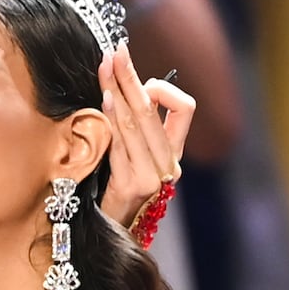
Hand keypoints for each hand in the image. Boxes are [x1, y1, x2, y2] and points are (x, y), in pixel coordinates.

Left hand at [96, 46, 193, 227]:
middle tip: (116, 52)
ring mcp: (153, 177)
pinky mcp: (133, 186)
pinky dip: (112, 119)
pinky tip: (103, 100)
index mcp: (173, 153)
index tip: (141, 80)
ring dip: (117, 90)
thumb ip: (133, 127)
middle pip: (152, 110)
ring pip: (136, 123)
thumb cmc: (112, 192)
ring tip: (104, 69)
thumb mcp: (129, 157)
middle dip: (131, 77)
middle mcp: (169, 164)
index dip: (164, 89)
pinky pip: (121, 145)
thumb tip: (124, 84)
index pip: (185, 109)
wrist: (107, 236)